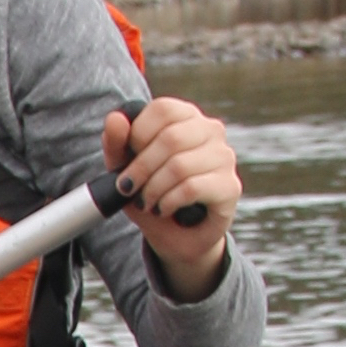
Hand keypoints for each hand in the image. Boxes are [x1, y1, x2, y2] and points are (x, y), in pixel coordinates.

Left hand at [106, 97, 239, 295]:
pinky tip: (164, 208)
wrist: (178, 237)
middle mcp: (211, 131)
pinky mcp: (230, 186)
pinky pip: (192, 188)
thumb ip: (117, 143)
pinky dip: (168, 201)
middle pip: (171, 137)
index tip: (128, 158)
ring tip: (147, 202)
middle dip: (141, 168)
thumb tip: (116, 118)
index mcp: (186, 117)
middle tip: (129, 187)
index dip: (138, 134)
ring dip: (153, 189)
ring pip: (180, 165)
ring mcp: (224, 157)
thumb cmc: (152, 194)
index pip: (163, 109)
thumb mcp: (126, 169)